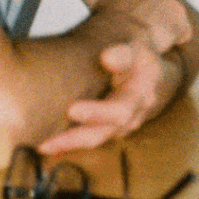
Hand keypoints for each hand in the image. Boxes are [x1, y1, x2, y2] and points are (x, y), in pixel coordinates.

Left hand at [35, 0, 193, 155]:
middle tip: (47, 142)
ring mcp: (119, 128)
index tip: (72, 110)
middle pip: (102, 133)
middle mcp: (131, 118)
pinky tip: (47, 143)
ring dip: (68, 144)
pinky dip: (68, 142)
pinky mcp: (107, 130)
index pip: (119, 110)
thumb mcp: (138, 53)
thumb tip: (107, 57)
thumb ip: (124, 55)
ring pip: (93, 140)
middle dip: (74, 138)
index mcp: (139, 97)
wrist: (157, 80)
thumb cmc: (143, 63)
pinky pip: (88, 139)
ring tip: (42, 145)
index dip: (95, 112)